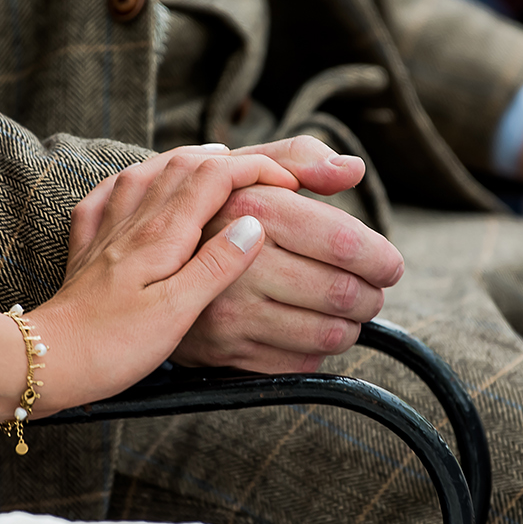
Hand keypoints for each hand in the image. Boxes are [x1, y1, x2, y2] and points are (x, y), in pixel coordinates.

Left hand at [37, 148, 299, 408]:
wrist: (47, 360)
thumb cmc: (113, 345)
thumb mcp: (177, 313)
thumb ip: (217, 266)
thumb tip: (255, 226)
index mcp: (162, 234)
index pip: (215, 177)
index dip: (256, 170)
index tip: (289, 182)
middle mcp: (134, 221)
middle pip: (184, 165)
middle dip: (228, 158)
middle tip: (261, 167)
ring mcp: (107, 231)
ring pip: (147, 173)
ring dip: (183, 159)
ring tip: (209, 159)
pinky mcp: (87, 249)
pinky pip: (107, 197)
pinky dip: (130, 181)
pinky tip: (133, 185)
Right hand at [67, 138, 406, 373]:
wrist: (134, 266)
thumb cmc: (204, 212)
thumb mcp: (242, 170)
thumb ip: (300, 160)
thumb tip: (352, 172)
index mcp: (254, 208)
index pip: (347, 244)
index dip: (381, 258)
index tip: (388, 264)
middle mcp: (240, 262)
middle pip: (344, 293)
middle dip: (370, 295)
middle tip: (370, 290)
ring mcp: (229, 313)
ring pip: (327, 334)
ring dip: (349, 326)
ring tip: (344, 312)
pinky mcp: (223, 352)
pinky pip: (297, 363)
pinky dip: (315, 351)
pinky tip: (307, 329)